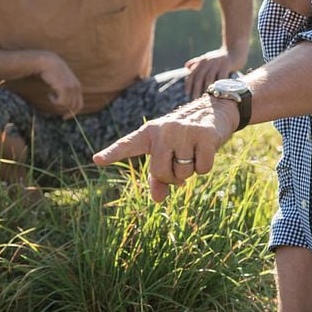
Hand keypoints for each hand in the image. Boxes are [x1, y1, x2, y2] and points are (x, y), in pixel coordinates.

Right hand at [36, 51, 82, 117]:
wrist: (47, 62)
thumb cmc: (52, 72)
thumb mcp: (62, 81)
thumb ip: (65, 91)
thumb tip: (64, 106)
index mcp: (77, 86)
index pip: (79, 104)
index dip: (73, 112)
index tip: (65, 117)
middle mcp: (76, 87)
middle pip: (74, 107)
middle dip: (64, 110)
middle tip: (54, 105)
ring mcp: (71, 88)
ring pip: (66, 106)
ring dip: (57, 104)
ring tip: (51, 96)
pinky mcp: (65, 88)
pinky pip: (61, 103)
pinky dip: (54, 101)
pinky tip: (49, 94)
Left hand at [93, 96, 235, 201]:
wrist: (214, 112)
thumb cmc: (184, 138)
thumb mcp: (167, 153)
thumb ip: (158, 178)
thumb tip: (157, 199)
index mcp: (148, 133)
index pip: (127, 145)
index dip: (112, 153)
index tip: (97, 159)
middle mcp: (163, 129)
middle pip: (160, 172)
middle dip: (172, 177)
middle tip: (179, 164)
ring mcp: (183, 131)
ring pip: (182, 173)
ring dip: (190, 171)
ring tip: (192, 152)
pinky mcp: (204, 135)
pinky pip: (201, 169)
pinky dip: (204, 167)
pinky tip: (206, 150)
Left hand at [183, 48, 239, 98]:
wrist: (235, 50)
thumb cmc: (220, 57)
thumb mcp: (207, 58)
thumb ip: (196, 62)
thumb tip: (186, 67)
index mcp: (202, 61)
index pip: (192, 74)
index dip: (188, 84)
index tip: (187, 94)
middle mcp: (208, 62)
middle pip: (199, 77)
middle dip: (196, 89)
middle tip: (195, 99)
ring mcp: (217, 64)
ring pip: (209, 78)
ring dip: (207, 88)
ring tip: (206, 98)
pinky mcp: (226, 66)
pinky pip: (222, 77)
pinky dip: (219, 85)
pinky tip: (218, 92)